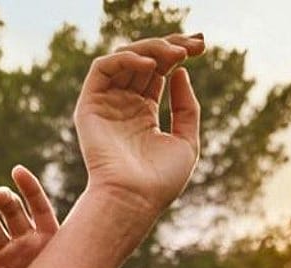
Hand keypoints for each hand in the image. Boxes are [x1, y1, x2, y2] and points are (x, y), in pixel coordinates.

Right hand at [74, 34, 204, 212]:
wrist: (133, 200)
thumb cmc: (160, 182)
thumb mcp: (186, 142)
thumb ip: (186, 108)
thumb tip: (180, 71)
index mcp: (144, 114)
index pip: (158, 71)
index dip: (178, 54)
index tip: (201, 47)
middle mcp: (124, 106)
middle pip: (144, 60)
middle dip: (169, 46)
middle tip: (192, 44)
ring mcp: (106, 104)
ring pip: (125, 58)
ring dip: (151, 49)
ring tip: (176, 53)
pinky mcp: (90, 106)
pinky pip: (103, 69)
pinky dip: (125, 58)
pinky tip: (150, 63)